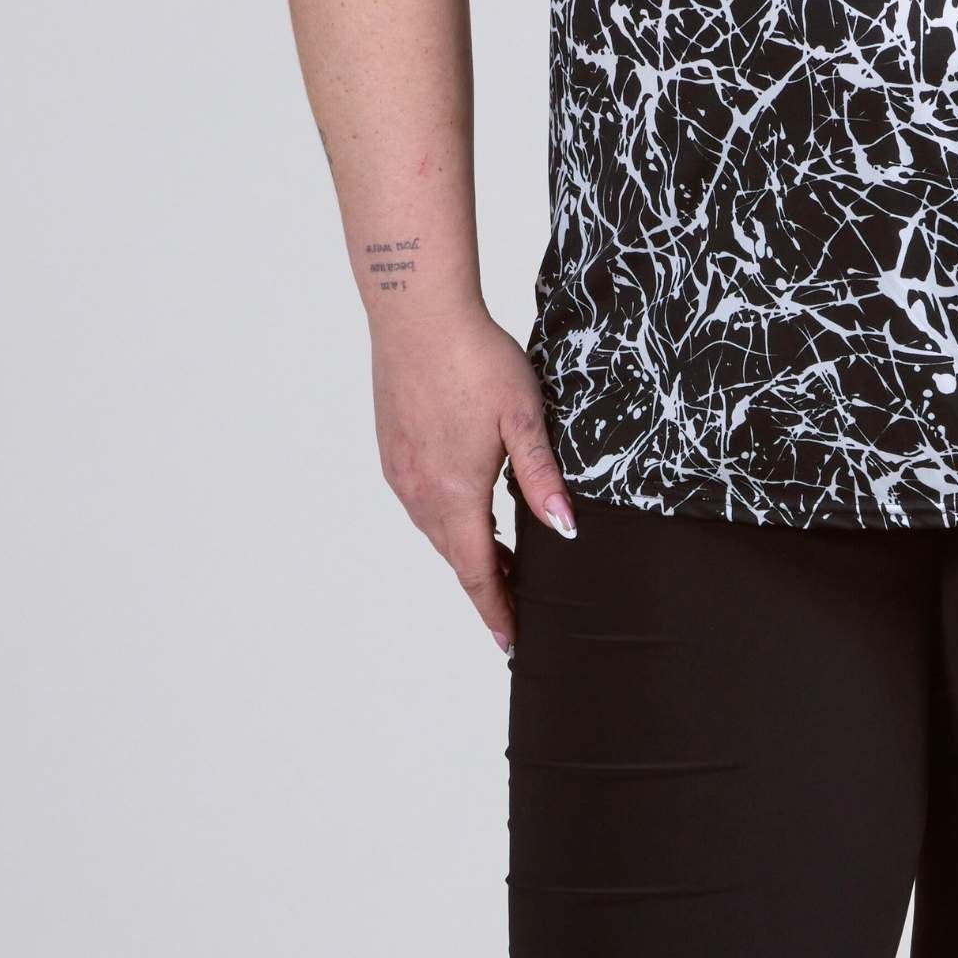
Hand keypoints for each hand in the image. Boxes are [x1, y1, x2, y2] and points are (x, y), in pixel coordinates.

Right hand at [371, 303, 576, 655]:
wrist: (418, 314)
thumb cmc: (476, 358)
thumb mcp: (524, 417)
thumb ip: (541, 477)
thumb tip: (565, 529)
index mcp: (456, 492)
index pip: (478, 571)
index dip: (497, 609)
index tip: (511, 642)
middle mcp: (420, 492)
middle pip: (456, 558)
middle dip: (487, 585)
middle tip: (519, 603)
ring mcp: (401, 473)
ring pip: (437, 532)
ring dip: (467, 551)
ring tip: (501, 561)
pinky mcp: (392, 452)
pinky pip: (421, 504)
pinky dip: (447, 522)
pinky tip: (467, 510)